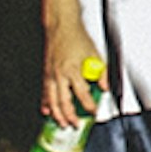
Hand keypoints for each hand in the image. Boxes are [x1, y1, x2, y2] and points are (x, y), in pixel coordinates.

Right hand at [44, 13, 98, 128]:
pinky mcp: (45, 73)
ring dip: (57, 114)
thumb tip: (105, 86)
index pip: (82, 94)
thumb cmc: (77, 38)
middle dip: (70, 116)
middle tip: (76, 125)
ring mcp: (50, 75)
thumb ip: (101, 73)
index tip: (94, 112)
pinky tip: (47, 111)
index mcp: (73, 70)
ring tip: (62, 124)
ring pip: (51, 100)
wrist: (61, 26)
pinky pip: (44, 93)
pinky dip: (45, 103)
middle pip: (64, 102)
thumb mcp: (94, 54)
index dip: (89, 106)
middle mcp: (60, 75)